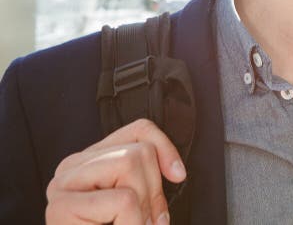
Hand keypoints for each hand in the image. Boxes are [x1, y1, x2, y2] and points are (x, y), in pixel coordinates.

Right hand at [46, 118, 185, 224]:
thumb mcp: (140, 203)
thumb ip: (147, 179)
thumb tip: (176, 171)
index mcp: (91, 160)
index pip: (138, 129)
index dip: (166, 149)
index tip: (178, 176)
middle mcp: (71, 167)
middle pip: (138, 151)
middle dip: (153, 191)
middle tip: (142, 221)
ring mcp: (62, 186)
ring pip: (130, 165)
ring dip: (142, 208)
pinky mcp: (61, 207)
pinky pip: (123, 200)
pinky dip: (132, 223)